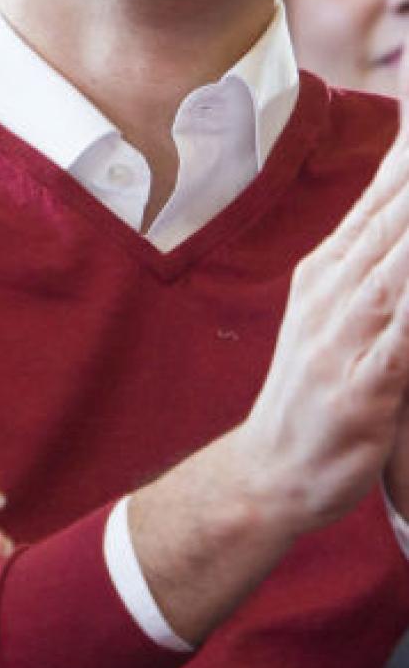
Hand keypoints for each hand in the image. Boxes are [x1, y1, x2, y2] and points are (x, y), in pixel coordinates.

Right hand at [229, 61, 408, 534]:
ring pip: (400, 262)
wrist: (271, 473)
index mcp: (330, 270)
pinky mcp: (363, 384)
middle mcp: (334, 291)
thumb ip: (376, 268)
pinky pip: (403, 332)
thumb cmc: (317, 397)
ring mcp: (345, 334)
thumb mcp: (340, 318)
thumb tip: (395, 217)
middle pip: (396, 214)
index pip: (383, 194)